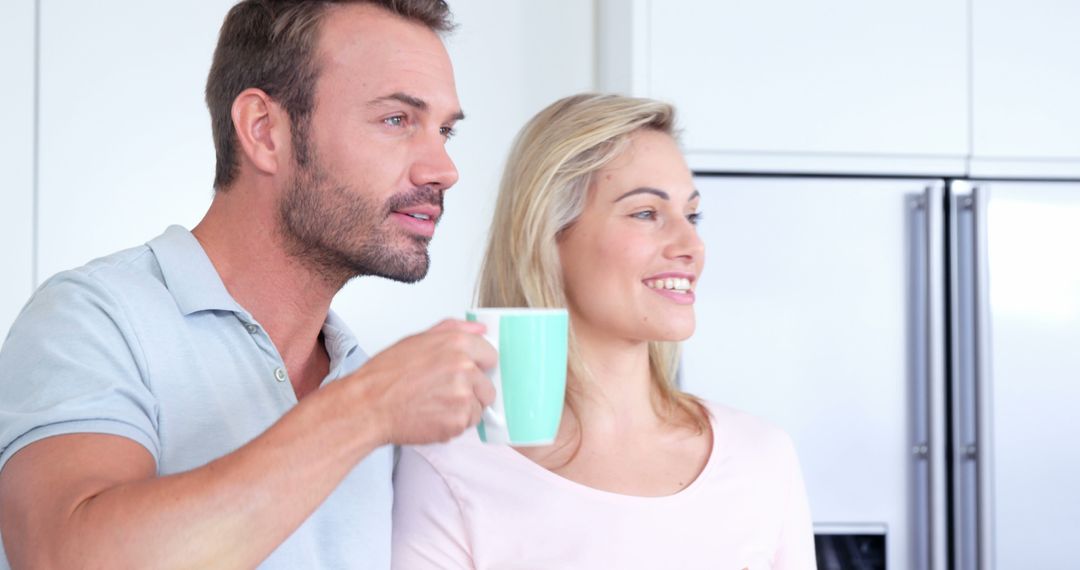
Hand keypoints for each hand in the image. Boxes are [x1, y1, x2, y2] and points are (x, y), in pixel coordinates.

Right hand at [350, 319, 497, 444]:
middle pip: (488, 385)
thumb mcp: (417, 339)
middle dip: (471, 391)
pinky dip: (452, 424)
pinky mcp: (458, 421)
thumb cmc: (386, 375)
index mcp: (457, 344)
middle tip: (443, 392)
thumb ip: (453, 330)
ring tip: (435, 404)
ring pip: (478, 407)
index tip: (466, 372)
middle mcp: (465, 368)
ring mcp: (463, 396)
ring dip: (462, 410)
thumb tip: (479, 329)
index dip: (477, 366)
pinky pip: (467, 425)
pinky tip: (432, 416)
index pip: (490, 355)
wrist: (369, 406)